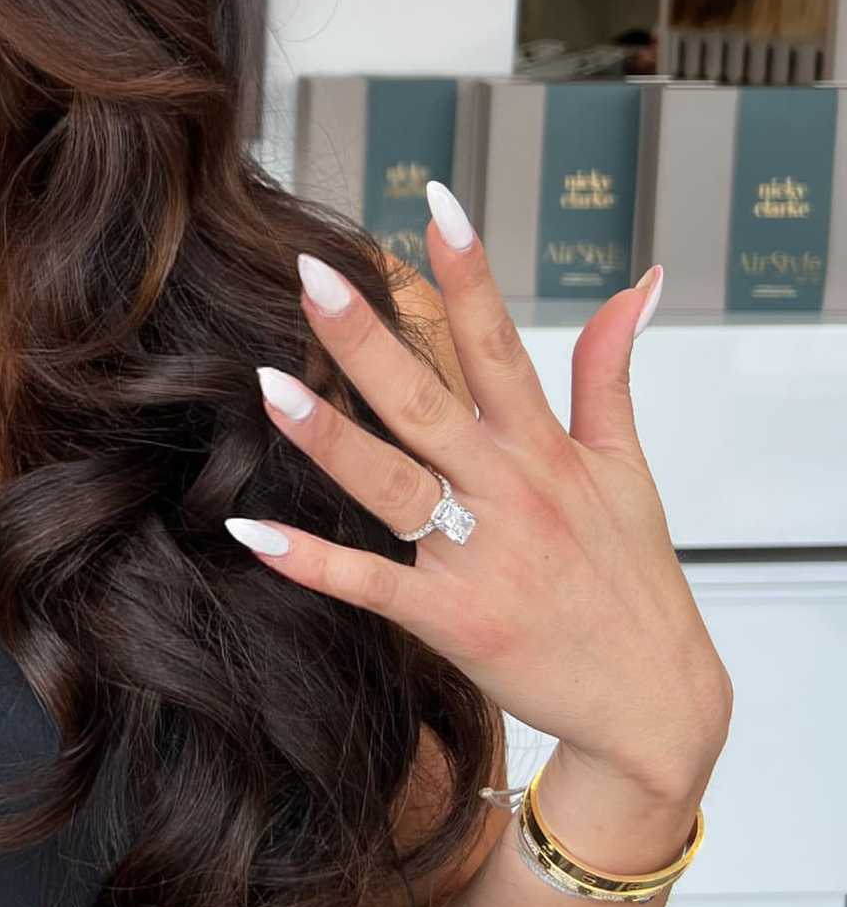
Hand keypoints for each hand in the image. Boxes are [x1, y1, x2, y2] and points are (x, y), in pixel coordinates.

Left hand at [226, 183, 732, 806]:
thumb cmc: (633, 582)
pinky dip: (312, 561)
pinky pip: (371, 585)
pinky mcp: (453, 620)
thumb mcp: (630, 467)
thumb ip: (611, 370)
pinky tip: (253, 530)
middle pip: (428, 400)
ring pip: (393, 483)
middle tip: (312, 275)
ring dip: (328, 435)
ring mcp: (480, 557)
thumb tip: (637, 282)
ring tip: (266, 381)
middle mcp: (510, 493)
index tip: (434, 200)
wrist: (654, 705)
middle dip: (368, 337)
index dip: (469, 271)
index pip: (501, 342)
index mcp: (546, 450)